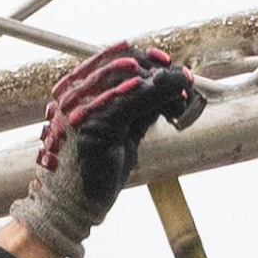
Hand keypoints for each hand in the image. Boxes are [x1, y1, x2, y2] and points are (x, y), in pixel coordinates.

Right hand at [9, 40, 203, 257]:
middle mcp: (76, 92)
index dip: (144, 56)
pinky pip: (136, 99)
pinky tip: (175, 106)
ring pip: (135, 79)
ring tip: (181, 101)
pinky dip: (161, 97)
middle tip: (184, 84)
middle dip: (161, 72)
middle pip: (126, 62)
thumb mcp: (119, 130)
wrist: (73, 201)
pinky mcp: (99, 122)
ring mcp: (85, 105)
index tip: (168, 63)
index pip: (112, 57)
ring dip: (167, 85)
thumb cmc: (93, 168)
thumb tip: (166, 86)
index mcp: (74, 89)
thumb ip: (137, 107)